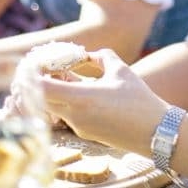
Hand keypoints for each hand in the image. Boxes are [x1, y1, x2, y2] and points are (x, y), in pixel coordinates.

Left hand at [41, 48, 167, 151]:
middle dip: (40, 85)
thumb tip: (89, 53)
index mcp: (82, 98)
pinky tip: (79, 91)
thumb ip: (102, 56)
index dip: (34, 77)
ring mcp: (79, 127)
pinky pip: (67, 115)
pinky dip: (66, 102)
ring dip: (54, 93)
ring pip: (54, 108)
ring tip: (65, 77)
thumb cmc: (139, 99)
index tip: (35, 65)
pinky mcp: (85, 133)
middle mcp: (75, 115)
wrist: (153, 131)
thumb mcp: (121, 70)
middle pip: (43, 101)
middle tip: (46, 70)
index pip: (43, 89)